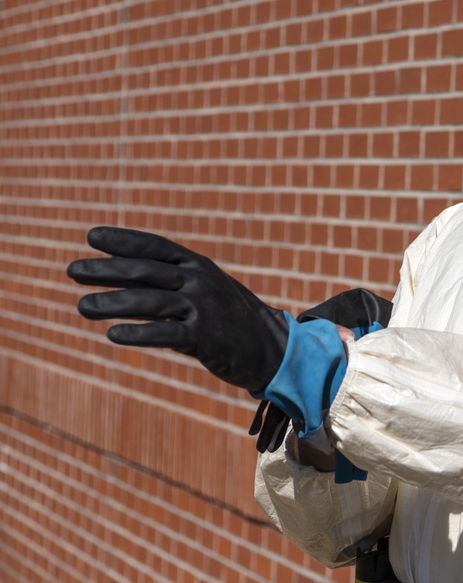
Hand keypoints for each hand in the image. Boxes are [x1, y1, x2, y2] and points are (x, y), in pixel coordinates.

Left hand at [67, 226, 287, 391]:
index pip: (156, 246)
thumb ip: (163, 281)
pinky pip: (167, 334)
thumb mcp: (200, 289)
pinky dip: (139, 333)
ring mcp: (203, 308)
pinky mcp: (205, 337)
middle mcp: (200, 280)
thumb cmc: (225, 316)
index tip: (91, 236)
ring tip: (82, 306)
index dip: (123, 240)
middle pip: (146, 271)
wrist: (268, 345)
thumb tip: (113, 272)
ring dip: (112, 303)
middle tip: (73, 271)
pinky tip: (114, 335)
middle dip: (107, 270)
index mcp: (198, 264)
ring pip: (150, 302)